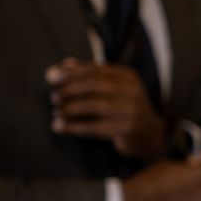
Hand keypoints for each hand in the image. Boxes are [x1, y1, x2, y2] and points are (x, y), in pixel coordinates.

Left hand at [47, 58, 167, 158]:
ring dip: (69, 108)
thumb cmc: (124, 109)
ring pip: (93, 105)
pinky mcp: (127, 129)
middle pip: (94, 85)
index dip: (70, 72)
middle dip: (69, 90)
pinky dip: (73, 126)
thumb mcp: (112, 89)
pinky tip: (59, 127)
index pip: (95, 69)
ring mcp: (131, 110)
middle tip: (54, 97)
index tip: (50, 77)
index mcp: (128, 76)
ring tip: (56, 112)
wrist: (150, 135)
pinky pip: (94, 127)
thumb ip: (90, 76)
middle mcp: (132, 91)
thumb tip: (63, 65)